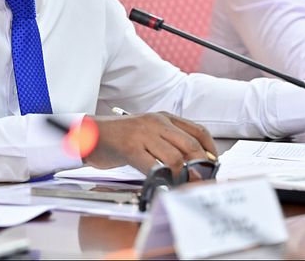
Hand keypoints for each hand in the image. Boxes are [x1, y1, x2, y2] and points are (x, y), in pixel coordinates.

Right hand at [85, 112, 216, 175]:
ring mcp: (144, 134)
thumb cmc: (121, 138)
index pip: (198, 131)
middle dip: (201, 168)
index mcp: (165, 117)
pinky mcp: (130, 147)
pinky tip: (164, 186)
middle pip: (191, 145)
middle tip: (202, 183)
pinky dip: (163, 179)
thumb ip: (169, 142)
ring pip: (175, 157)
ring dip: (183, 177)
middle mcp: (157, 122)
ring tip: (183, 187)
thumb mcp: (149, 133)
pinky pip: (154, 166)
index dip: (210, 150)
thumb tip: (193, 164)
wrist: (90, 134)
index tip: (213, 166)